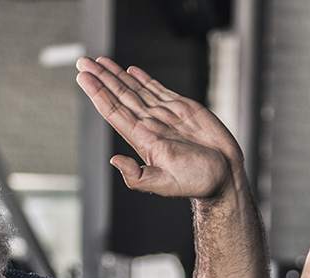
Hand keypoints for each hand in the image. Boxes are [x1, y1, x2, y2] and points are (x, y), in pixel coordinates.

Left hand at [75, 56, 242, 198]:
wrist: (225, 175)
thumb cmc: (199, 182)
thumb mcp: (166, 183)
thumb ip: (139, 176)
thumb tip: (115, 161)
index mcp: (144, 139)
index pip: (114, 111)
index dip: (98, 93)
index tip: (84, 78)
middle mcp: (151, 125)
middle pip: (120, 96)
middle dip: (101, 78)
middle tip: (83, 62)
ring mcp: (165, 115)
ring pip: (135, 90)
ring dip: (116, 75)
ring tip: (100, 61)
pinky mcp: (182, 109)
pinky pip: (158, 89)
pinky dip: (144, 79)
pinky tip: (131, 71)